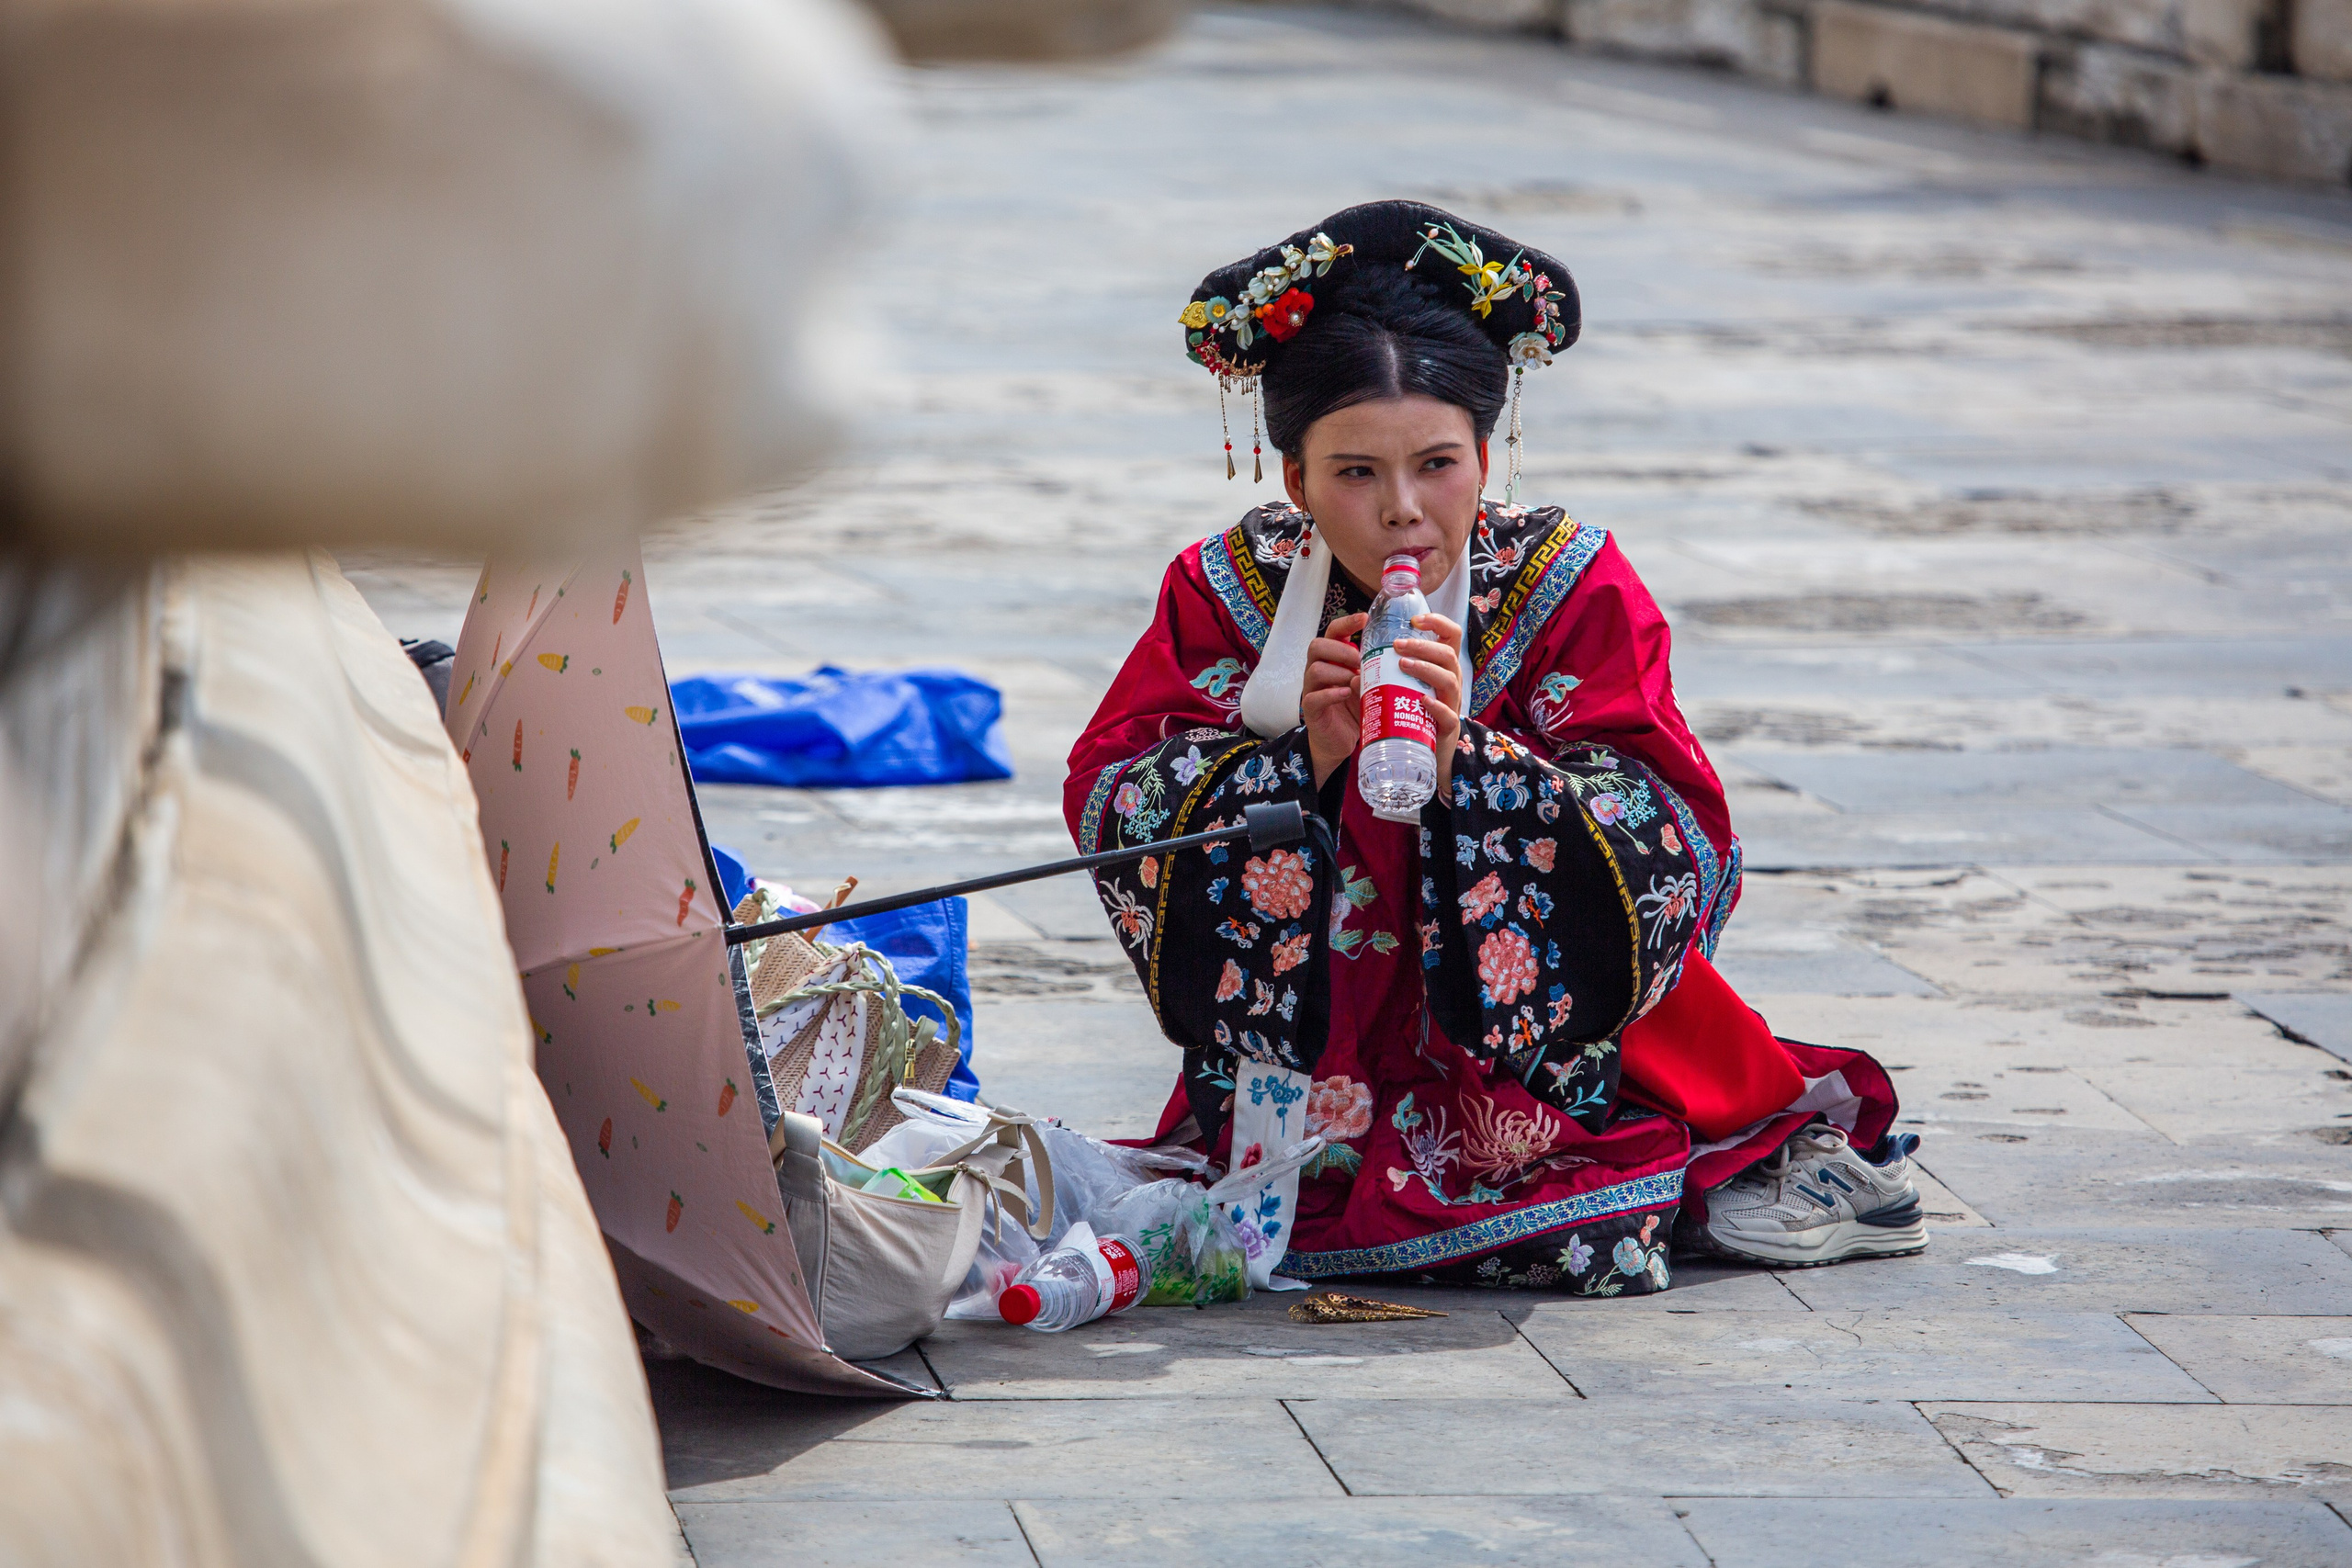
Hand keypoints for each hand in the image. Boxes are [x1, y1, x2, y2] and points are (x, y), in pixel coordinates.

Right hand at [1303, 612, 1367, 786]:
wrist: (1340, 741)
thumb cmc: (1356, 709)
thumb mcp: (1369, 686)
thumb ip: (1377, 671)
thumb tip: (1399, 655)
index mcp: (1333, 659)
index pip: (1333, 632)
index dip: (1346, 623)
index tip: (1364, 618)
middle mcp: (1318, 669)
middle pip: (1317, 645)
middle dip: (1340, 650)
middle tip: (1360, 661)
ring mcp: (1312, 689)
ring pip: (1315, 669)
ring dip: (1339, 672)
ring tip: (1357, 682)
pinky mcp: (1311, 710)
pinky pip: (1314, 697)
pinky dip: (1332, 693)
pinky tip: (1346, 694)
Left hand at [1394, 612, 1464, 799]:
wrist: (1423, 755)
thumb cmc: (1412, 714)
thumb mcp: (1405, 688)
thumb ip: (1389, 672)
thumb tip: (1356, 663)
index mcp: (1442, 668)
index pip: (1452, 636)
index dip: (1438, 622)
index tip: (1415, 619)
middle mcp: (1452, 682)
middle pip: (1448, 655)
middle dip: (1422, 646)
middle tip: (1397, 645)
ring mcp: (1452, 704)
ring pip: (1449, 679)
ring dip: (1425, 668)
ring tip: (1402, 664)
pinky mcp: (1448, 728)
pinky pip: (1448, 714)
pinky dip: (1435, 706)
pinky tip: (1420, 700)